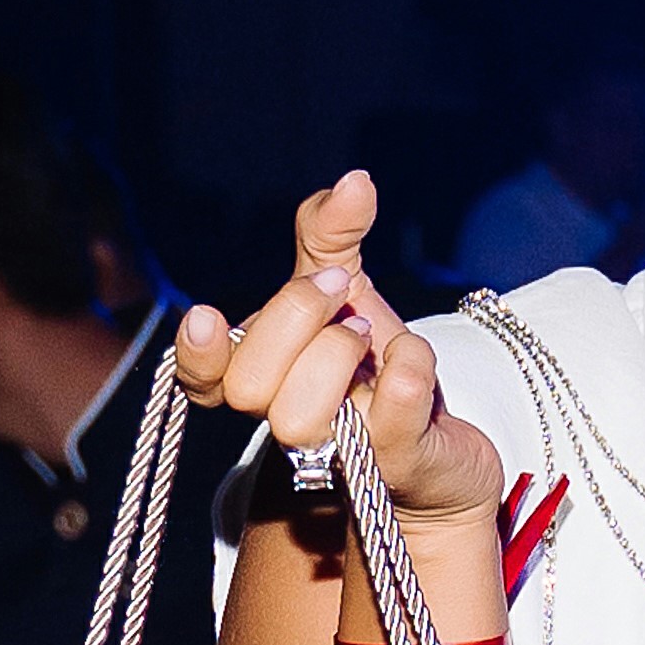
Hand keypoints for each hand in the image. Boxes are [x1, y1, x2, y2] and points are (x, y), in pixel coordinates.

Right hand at [174, 170, 503, 527]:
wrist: (446, 440)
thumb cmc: (377, 368)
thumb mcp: (347, 289)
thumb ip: (331, 234)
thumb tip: (354, 181)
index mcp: (263, 378)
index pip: (203, 381)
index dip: (197, 355)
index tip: (207, 317)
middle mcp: (290, 420)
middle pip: (250, 386)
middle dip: (295, 319)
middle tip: (342, 295)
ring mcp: (341, 452)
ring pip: (298, 417)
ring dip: (335, 355)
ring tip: (369, 339)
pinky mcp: (400, 462)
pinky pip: (393, 413)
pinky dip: (407, 367)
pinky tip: (413, 356)